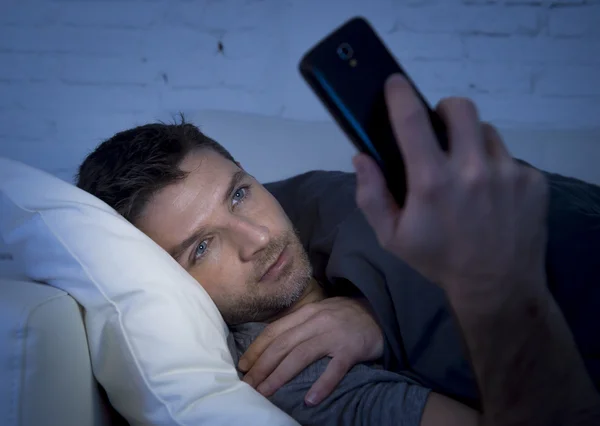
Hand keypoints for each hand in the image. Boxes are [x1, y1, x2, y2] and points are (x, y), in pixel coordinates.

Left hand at [238, 297, 382, 405]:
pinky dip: (321, 385)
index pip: (274, 331)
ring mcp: (334, 335)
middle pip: (282, 345)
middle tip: (248, 385)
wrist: (381, 310)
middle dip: (261, 366)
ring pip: (301, 356)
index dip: (256, 349)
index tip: (243, 365)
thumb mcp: (320, 312)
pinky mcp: (351, 349)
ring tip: (266, 393)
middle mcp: (317, 322)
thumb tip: (272, 344)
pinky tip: (310, 400)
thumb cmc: (346, 315)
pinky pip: (334, 369)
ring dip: (280, 376)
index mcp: (307, 313)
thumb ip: (299, 324)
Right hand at [353, 74, 548, 300]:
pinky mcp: (533, 180)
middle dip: (444, 111)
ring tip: (467, 170)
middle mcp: (472, 170)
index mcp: (432, 182)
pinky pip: (509, 157)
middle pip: (459, 108)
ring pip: (486, 131)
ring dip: (471, 141)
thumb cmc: (438, 259)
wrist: (497, 285)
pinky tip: (491, 194)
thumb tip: (362, 156)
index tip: (395, 82)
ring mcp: (508, 173)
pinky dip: (495, 167)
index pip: (412, 121)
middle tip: (439, 132)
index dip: (400, 94)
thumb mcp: (392, 237)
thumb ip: (371, 195)